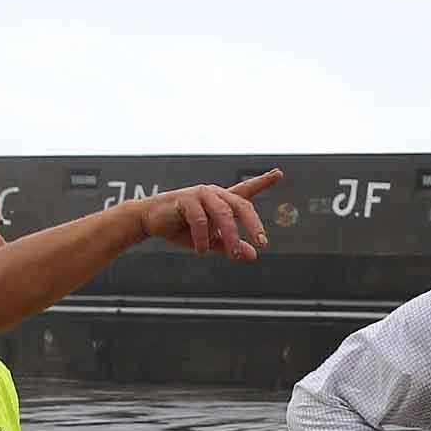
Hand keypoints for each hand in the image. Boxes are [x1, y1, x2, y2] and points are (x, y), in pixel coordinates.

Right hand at [140, 169, 282, 260]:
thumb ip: (231, 246)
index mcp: (222, 201)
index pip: (246, 190)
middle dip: (253, 225)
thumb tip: (253, 256)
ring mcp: (201, 194)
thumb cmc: (182, 228)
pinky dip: (203, 239)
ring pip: (223, 214)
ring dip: (231, 236)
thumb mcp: (210, 241)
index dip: (263, 182)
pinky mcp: (186, 200)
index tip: (279, 173)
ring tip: (234, 255)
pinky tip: (202, 252)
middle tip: (262, 243)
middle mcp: (215, 194)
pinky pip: (200, 220)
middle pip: (242, 206)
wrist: (151, 222)